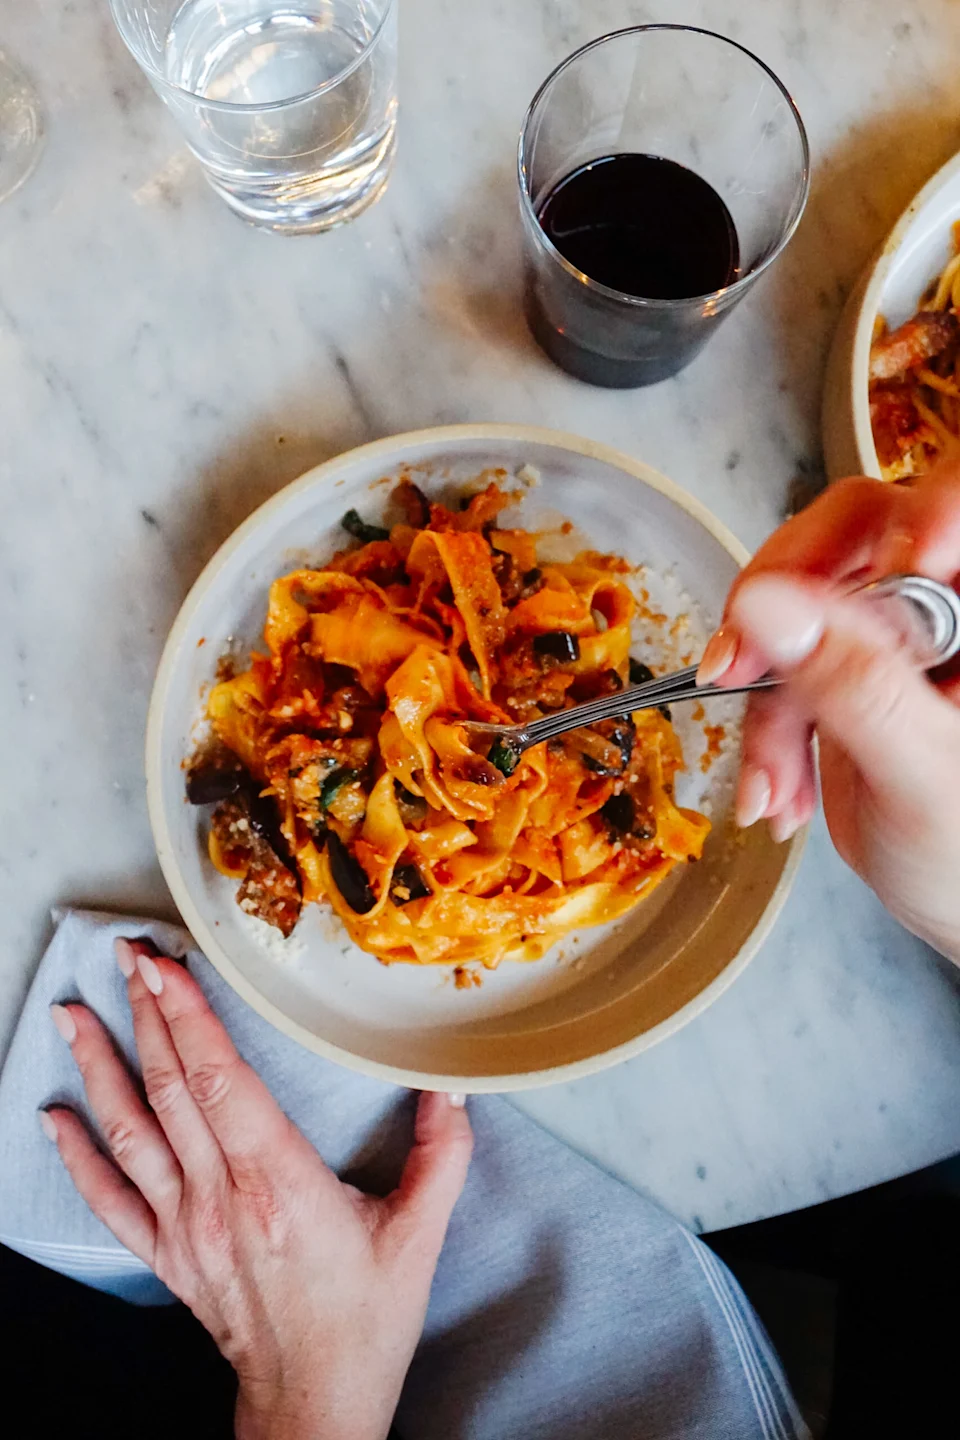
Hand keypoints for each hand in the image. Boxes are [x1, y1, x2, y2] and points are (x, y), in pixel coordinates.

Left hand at [42, 940, 471, 1439]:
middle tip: (126, 957)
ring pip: (129, 1131)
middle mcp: (218, 1196)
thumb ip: (441, 1155)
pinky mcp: (166, 1256)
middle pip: (168, 1087)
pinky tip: (55, 1118)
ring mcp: (183, 1227)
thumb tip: (452, 1089)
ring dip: (98, 1068)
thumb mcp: (419, 1234)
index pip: (217, 1078)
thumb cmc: (364, 1320)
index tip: (167, 966)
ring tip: (72, 1016)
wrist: (316, 1401)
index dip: (187, 1016)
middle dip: (145, 1013)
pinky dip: (76, 1156)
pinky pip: (108, 1199)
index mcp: (277, 1180)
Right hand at [697, 464, 959, 963]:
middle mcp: (939, 605)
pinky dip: (765, 735)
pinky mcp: (847, 672)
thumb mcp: (922, 773)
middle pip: (849, 539)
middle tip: (738, 665)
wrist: (958, 916)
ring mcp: (890, 636)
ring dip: (765, 703)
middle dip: (781, 610)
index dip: (908, 520)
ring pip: (796, 608)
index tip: (876, 574)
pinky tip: (778, 791)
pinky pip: (781, 667)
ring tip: (773, 784)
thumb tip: (770, 603)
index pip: (944, 507)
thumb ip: (853, 684)